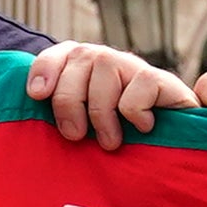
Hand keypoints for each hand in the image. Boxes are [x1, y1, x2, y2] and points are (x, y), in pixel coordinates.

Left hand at [26, 39, 178, 148]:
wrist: (171, 154)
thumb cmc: (118, 148)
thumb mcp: (83, 134)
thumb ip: (62, 117)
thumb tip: (35, 97)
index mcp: (84, 69)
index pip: (60, 52)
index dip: (45, 68)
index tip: (37, 95)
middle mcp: (108, 61)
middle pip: (79, 57)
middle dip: (69, 101)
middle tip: (75, 135)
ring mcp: (135, 68)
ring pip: (106, 68)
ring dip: (102, 112)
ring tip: (110, 142)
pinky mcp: (163, 80)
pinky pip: (138, 86)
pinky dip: (135, 112)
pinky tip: (143, 128)